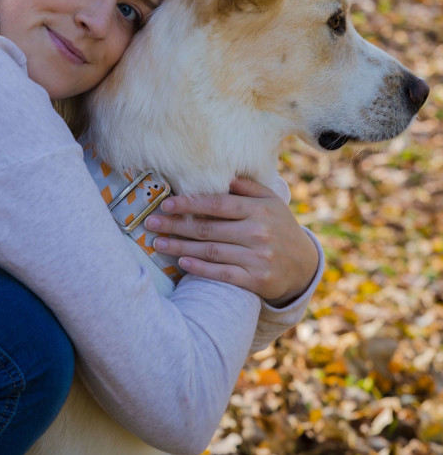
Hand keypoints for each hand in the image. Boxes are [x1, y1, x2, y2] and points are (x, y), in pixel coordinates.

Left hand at [144, 177, 318, 305]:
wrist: (304, 265)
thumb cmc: (279, 227)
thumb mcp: (270, 202)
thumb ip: (246, 187)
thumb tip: (221, 174)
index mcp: (258, 209)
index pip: (217, 204)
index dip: (189, 204)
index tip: (166, 204)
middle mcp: (258, 232)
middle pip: (208, 229)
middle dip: (175, 226)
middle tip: (151, 224)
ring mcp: (258, 258)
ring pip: (211, 252)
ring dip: (180, 247)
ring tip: (158, 243)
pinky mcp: (257, 280)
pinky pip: (223, 274)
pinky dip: (200, 269)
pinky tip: (182, 263)